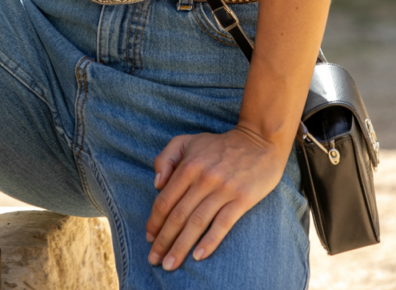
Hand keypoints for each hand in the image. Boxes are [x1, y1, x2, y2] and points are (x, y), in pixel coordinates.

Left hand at [145, 126, 286, 270]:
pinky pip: (223, 224)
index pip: (166, 200)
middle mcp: (204, 178)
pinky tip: (198, 256)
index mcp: (189, 165)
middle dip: (163, 240)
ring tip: (170, 265)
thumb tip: (157, 184)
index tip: (148, 238)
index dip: (155, 222)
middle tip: (154, 259)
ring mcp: (224, 189)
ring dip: (181, 247)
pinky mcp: (242, 199)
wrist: (258, 141)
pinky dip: (209, 241)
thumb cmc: (219, 145)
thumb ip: (166, 158)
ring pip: (197, 223)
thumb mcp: (188, 141)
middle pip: (178, 215)